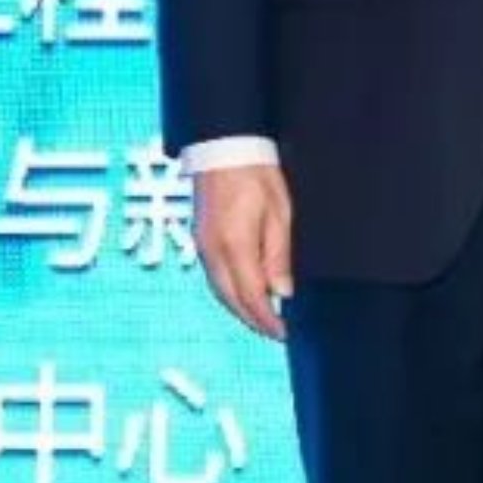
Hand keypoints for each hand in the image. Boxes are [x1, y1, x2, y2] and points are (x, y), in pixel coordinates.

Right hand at [193, 162, 293, 341]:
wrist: (224, 149)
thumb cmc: (257, 175)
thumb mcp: (279, 213)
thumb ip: (278, 256)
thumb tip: (281, 293)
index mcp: (235, 245)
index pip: (251, 295)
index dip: (266, 319)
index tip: (282, 332)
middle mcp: (213, 251)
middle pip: (231, 299)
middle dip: (253, 319)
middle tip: (275, 332)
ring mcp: (202, 247)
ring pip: (220, 291)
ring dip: (240, 308)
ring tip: (262, 318)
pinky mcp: (200, 241)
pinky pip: (214, 277)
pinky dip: (230, 292)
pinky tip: (243, 294)